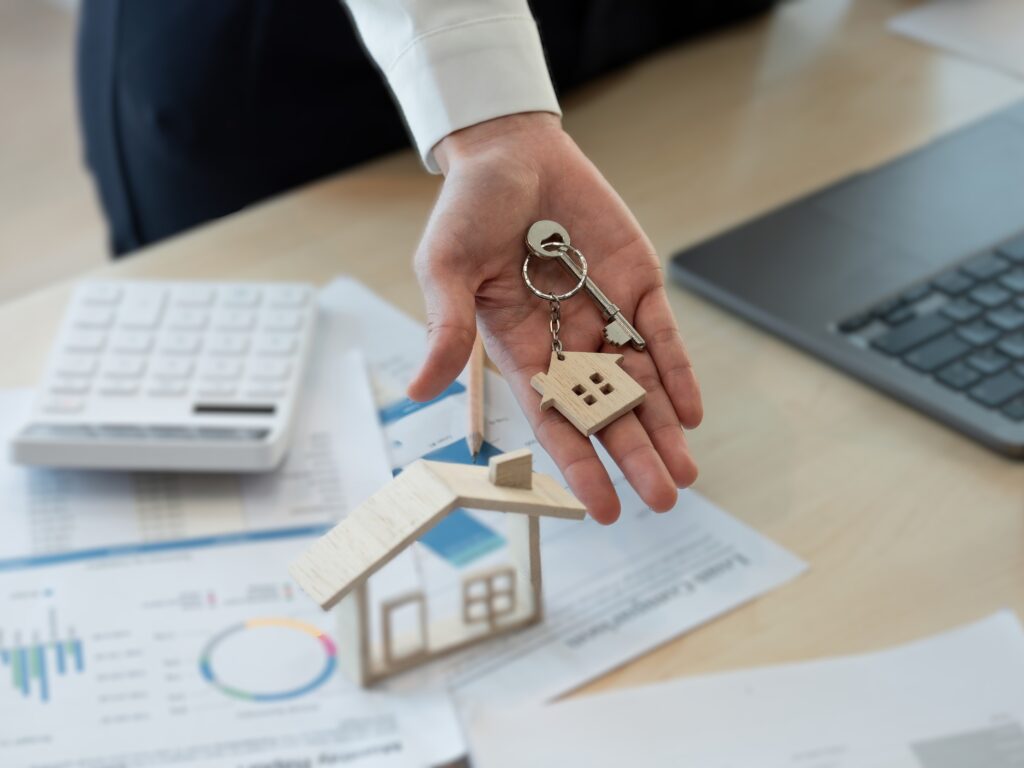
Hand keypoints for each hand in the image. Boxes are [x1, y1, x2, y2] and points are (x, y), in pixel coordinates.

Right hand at [407, 113, 702, 522]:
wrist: (511, 153)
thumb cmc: (468, 210)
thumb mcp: (445, 268)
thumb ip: (445, 328)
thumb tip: (416, 390)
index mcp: (520, 350)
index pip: (553, 420)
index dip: (578, 464)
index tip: (602, 509)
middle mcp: (566, 343)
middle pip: (605, 411)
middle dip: (634, 455)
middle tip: (662, 499)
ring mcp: (604, 315)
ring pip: (640, 383)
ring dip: (663, 426)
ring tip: (685, 471)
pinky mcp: (636, 283)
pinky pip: (660, 334)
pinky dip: (677, 370)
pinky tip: (690, 409)